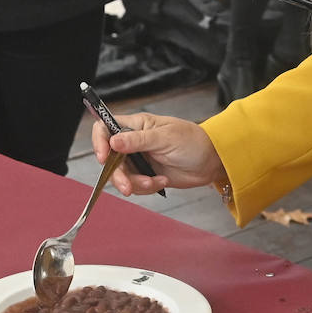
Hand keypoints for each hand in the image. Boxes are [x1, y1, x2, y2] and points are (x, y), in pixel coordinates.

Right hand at [91, 112, 222, 195]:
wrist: (212, 162)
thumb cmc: (193, 141)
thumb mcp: (166, 138)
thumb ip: (138, 140)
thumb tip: (113, 141)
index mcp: (136, 125)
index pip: (105, 128)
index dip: (99, 142)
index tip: (103, 157)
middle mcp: (133, 142)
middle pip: (110, 159)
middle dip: (118, 175)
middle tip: (128, 187)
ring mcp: (139, 159)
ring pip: (121, 176)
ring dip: (135, 183)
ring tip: (154, 181)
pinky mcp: (146, 175)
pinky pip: (135, 186)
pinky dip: (146, 187)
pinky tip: (162, 181)